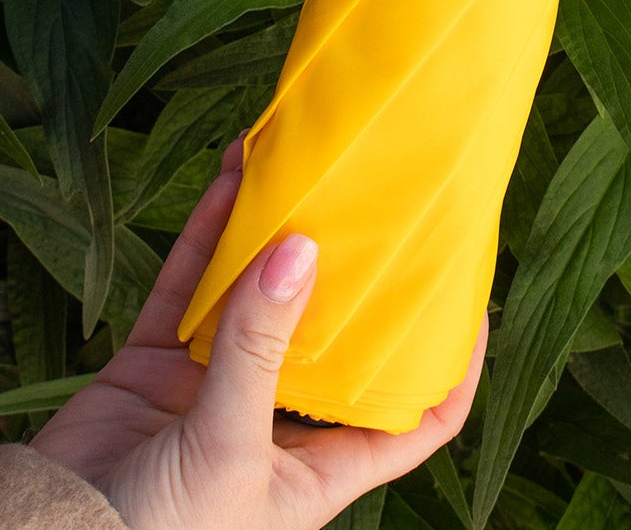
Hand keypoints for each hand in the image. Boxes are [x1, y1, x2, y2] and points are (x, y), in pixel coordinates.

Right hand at [32, 136, 487, 529]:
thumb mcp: (229, 450)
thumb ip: (260, 348)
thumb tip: (300, 250)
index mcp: (319, 470)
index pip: (414, 418)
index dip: (452, 364)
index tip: (473, 293)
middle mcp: (276, 422)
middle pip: (333, 334)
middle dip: (351, 269)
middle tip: (378, 197)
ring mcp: (215, 388)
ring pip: (258, 296)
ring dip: (276, 232)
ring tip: (300, 160)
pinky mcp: (157, 364)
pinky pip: (191, 286)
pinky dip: (210, 234)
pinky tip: (233, 177)